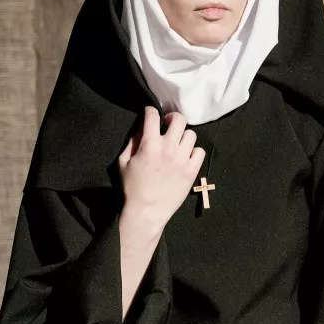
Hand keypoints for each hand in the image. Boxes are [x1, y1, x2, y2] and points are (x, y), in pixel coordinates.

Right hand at [118, 107, 204, 230]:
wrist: (146, 211)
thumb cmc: (132, 188)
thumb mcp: (123, 162)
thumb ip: (132, 142)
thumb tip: (142, 128)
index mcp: (149, 144)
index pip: (152, 115)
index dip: (151, 111)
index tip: (151, 114)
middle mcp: (168, 148)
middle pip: (179, 119)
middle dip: (172, 119)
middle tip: (168, 126)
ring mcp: (182, 159)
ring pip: (190, 134)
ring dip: (183, 137)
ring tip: (178, 144)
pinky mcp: (191, 170)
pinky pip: (200, 151)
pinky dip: (194, 152)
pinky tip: (186, 157)